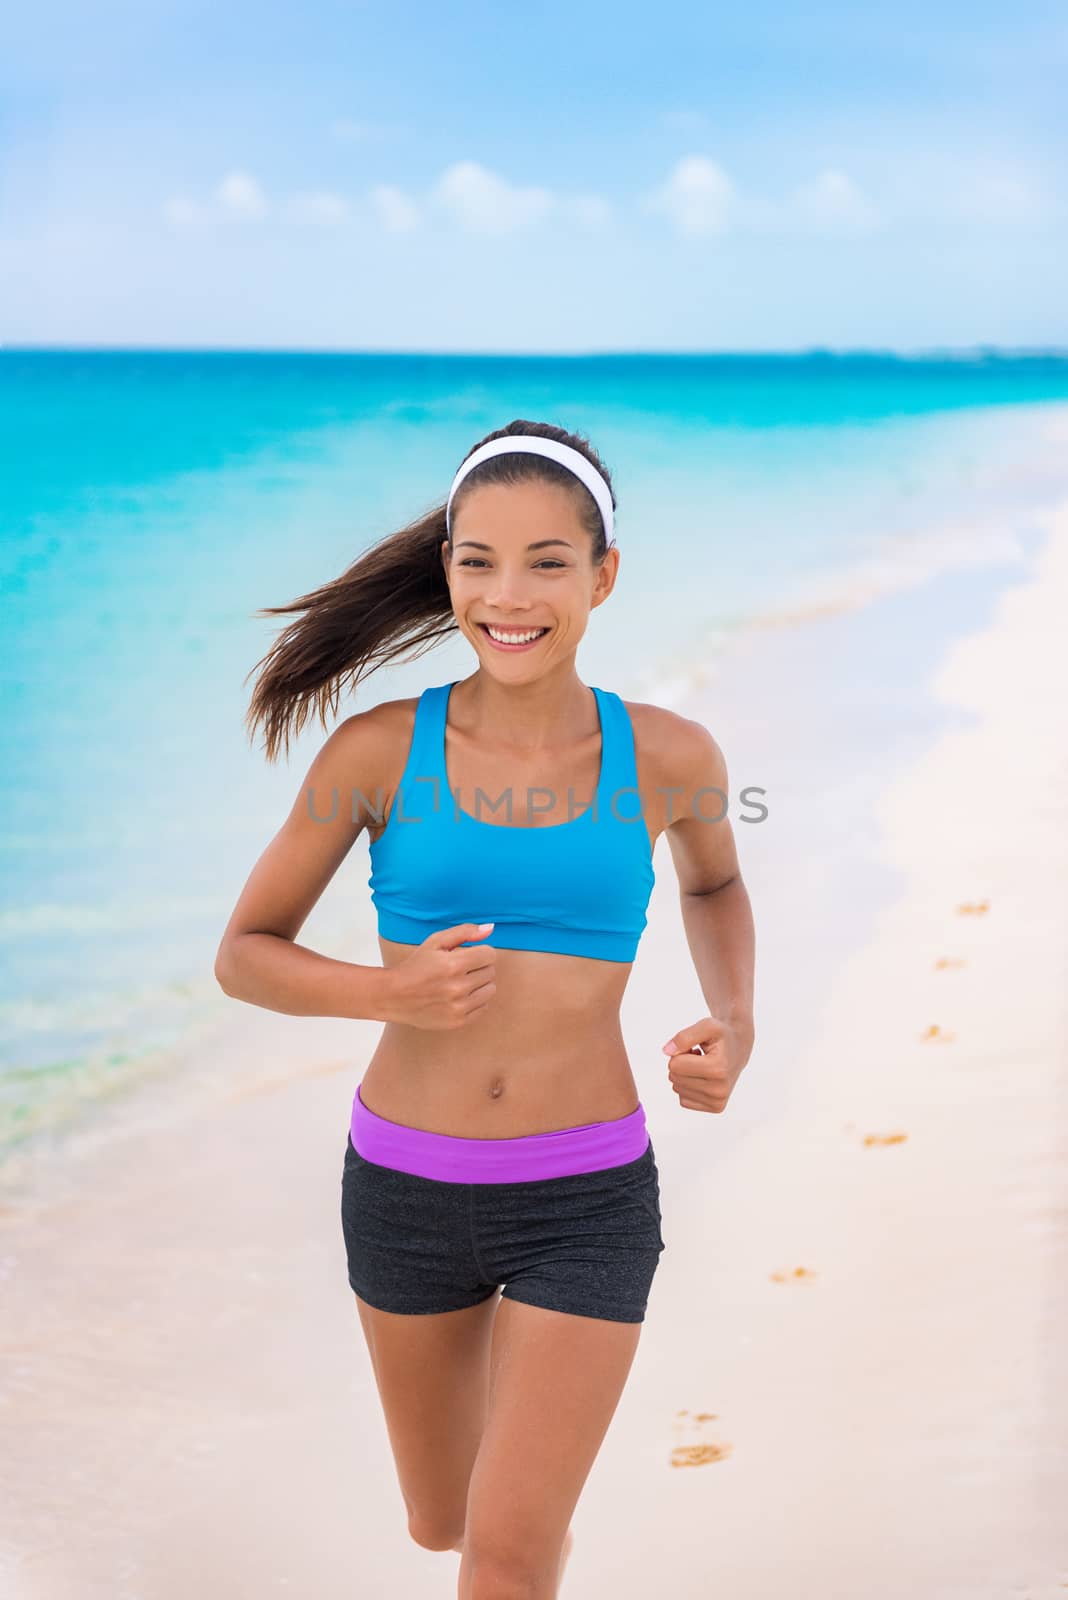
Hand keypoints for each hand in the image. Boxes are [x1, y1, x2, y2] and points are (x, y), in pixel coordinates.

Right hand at [381, 923, 496, 1029]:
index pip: (490, 954)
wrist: (394, 996)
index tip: (468, 955)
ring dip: (480, 984)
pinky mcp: (458, 1021)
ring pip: (490, 990)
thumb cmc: (416, 966)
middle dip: (479, 967)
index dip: (480, 952)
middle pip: (491, 972)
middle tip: (461, 969)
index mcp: (453, 964)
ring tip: (461, 982)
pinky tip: (459, 996)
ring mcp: (458, 1006)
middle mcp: (458, 987)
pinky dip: (475, 1000)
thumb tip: (490, 928)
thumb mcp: (435, 941)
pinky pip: (484, 1007)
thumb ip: (465, 932)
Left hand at [661, 1015, 751, 1113]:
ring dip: (685, 1074)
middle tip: (700, 1057)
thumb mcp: (706, 1025)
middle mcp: (719, 1089)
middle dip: (682, 1063)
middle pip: (674, 1077)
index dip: (680, 1052)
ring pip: (677, 1088)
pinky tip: (703, 1077)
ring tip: (703, 1066)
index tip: (696, 1049)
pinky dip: (688, 1087)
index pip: (675, 1065)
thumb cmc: (721, 1036)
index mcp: (718, 1069)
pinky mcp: (714, 1107)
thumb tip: (666, 1051)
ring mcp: (717, 1101)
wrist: (739, 1049)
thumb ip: (685, 1036)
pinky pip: (683, 1099)